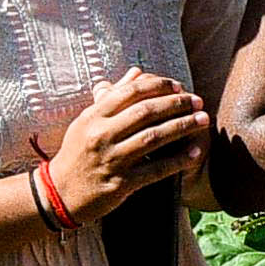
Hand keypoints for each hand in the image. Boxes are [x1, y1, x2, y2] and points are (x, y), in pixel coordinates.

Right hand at [42, 67, 203, 219]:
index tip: (178, 85)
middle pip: (146, 112)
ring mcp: (112, 159)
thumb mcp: (88, 121)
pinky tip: (195, 153)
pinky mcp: (121, 183)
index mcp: (94, 116)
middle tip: (198, 101)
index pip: (130, 92)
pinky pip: (156, 169)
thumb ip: (113, 96)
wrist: (60, 193)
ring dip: (183, 127)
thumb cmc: (77, 153)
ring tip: (203, 120)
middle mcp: (102, 135)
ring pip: (153, 137)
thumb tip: (137, 72)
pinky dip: (178, 160)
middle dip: (176, 104)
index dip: (158, 86)